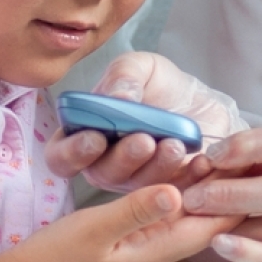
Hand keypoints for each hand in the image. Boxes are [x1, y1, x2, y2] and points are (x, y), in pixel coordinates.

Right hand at [4, 184, 242, 261]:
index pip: (204, 229)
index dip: (231, 203)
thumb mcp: (93, 229)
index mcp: (150, 256)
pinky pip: (157, 227)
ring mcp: (135, 260)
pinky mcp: (121, 255)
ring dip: (195, 197)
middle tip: (242, 163)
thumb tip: (178, 193)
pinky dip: (171, 205)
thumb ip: (136, 210)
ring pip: (176, 225)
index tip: (256, 177)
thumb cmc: (51, 260)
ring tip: (214, 165)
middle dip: (218, 196)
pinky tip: (173, 186)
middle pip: (195, 226)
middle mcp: (150, 261)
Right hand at [45, 51, 248, 191]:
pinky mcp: (168, 192)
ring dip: (156, 167)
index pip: (61, 156)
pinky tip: (199, 159)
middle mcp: (105, 164)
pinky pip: (174, 194)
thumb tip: (116, 98)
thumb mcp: (140, 67)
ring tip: (174, 145)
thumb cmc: (159, 85)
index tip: (96, 138)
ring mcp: (135, 183)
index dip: (73, 152)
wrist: (200, 101)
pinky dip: (187, 178)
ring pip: (138, 187)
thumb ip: (123, 76)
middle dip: (122, 158)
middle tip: (143, 141)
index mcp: (85, 135)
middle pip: (101, 174)